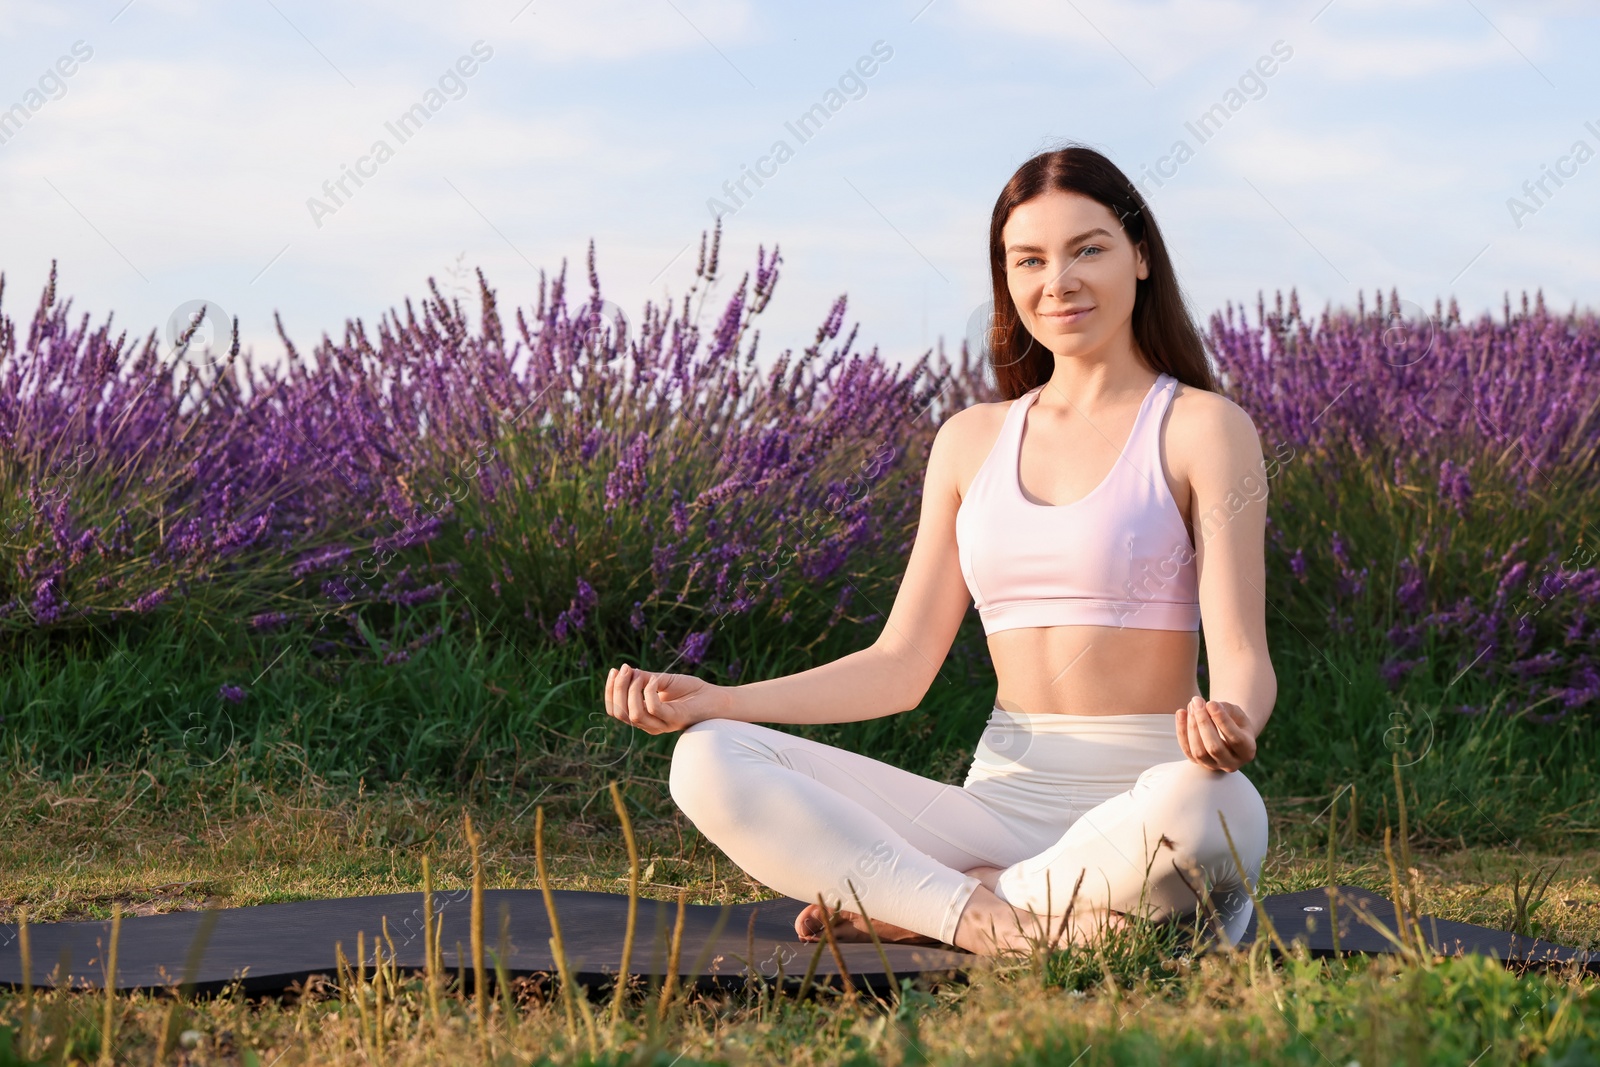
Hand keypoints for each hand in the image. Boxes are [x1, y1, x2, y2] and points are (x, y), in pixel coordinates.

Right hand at [604, 663, 722, 734]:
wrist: (715, 698)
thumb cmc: (690, 690)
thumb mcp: (662, 680)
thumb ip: (643, 679)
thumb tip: (625, 671)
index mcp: (644, 716)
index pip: (615, 710)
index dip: (610, 691)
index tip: (614, 670)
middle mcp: (649, 724)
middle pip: (620, 713)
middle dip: (617, 689)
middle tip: (624, 668)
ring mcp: (661, 724)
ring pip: (633, 713)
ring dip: (631, 690)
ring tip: (640, 674)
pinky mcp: (674, 720)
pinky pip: (653, 708)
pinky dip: (649, 691)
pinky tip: (656, 679)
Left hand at [1175, 696, 1255, 771]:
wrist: (1228, 733)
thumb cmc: (1234, 720)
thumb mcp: (1236, 713)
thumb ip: (1226, 709)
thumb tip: (1208, 706)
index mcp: (1247, 751)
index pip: (1235, 738)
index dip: (1222, 720)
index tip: (1211, 703)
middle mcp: (1232, 764)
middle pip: (1214, 747)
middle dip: (1204, 722)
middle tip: (1197, 701)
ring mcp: (1214, 766)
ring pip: (1199, 752)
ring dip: (1192, 726)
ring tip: (1191, 705)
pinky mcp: (1198, 764)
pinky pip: (1187, 750)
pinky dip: (1182, 731)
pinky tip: (1181, 712)